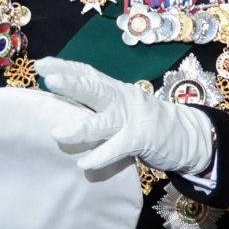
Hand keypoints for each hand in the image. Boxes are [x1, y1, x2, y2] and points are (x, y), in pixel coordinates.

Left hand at [37, 56, 215, 176]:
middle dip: (73, 84)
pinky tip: (84, 163)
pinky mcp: (143, 139)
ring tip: (57, 134)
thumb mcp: (123, 108)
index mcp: (116, 90)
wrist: (187, 136)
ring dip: (81, 127)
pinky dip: (102, 155)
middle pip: (96, 88)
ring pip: (105, 120)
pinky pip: (119, 147)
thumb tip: (64, 111)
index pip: (89, 73)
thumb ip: (99, 108)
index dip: (66, 67)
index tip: (41, 64)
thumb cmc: (148, 123)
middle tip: (49, 80)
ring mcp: (134, 118)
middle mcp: (123, 99)